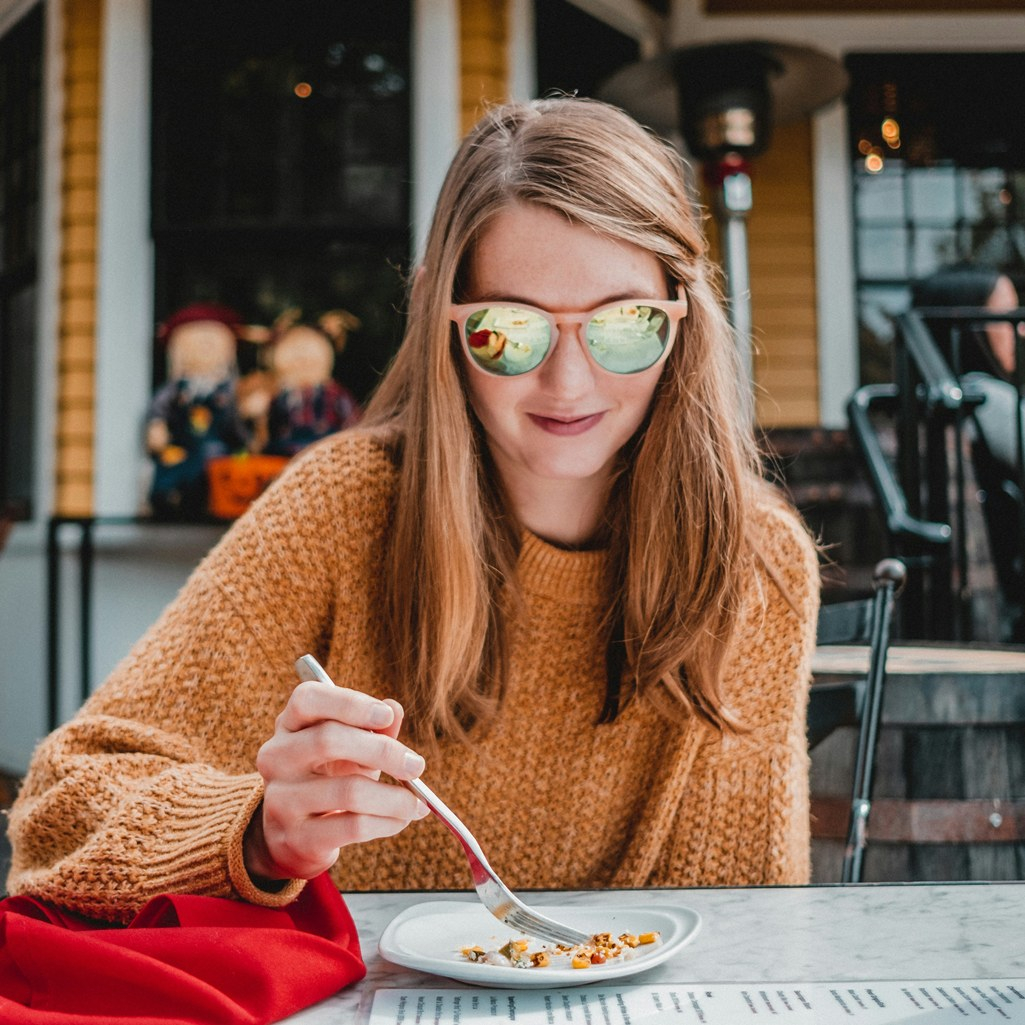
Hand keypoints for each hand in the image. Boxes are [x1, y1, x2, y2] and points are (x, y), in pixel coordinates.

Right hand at [245, 679, 428, 881]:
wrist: (294, 835)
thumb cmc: (329, 778)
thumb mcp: (349, 749)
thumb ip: (374, 727)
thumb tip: (395, 709)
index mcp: (289, 725)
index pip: (308, 699)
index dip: (350, 704)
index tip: (387, 716)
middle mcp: (277, 757)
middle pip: (329, 740)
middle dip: (383, 751)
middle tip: (416, 765)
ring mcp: (281, 799)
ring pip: (349, 791)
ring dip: (395, 798)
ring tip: (416, 803)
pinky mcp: (296, 837)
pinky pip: (353, 826)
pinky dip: (387, 822)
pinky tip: (400, 820)